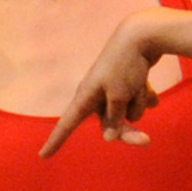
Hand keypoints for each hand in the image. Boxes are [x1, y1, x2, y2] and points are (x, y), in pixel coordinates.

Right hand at [41, 13, 174, 155]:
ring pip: (128, 111)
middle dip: (128, 131)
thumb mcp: (119, 96)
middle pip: (109, 124)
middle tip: (146, 141)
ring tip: (140, 83)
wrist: (142, 34)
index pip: (66, 124)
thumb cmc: (125, 66)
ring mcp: (113, 88)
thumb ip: (113, 119)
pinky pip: (137, 100)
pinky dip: (144, 94)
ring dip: (137, 101)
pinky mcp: (128, 82)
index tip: (43, 156)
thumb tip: (109, 137)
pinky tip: (148, 85)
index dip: (55, 141)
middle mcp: (96, 94)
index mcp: (85, 96)